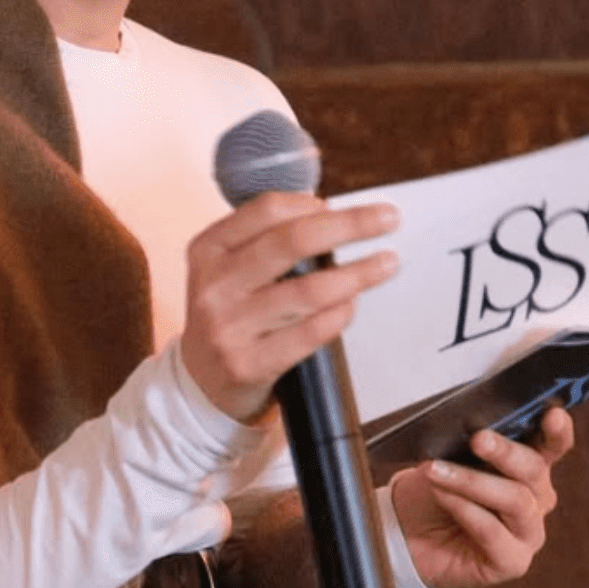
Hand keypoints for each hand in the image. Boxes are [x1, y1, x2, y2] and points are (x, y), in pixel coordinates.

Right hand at [181, 192, 398, 422]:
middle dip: (349, 225)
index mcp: (208, 250)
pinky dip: (339, 315)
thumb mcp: (227, 270)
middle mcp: (214, 285)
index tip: (339, 206)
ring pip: (309, 290)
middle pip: (292, 241)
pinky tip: (352, 305)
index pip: (266, 210)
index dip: (310, 203)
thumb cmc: (229, 315)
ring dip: (357, 274)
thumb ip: (266, 242)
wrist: (200, 383)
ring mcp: (229, 326)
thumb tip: (335, 217)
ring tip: (386, 263)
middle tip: (388, 219)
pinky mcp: (249, 363)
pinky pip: (310, 333)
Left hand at [389, 407, 575, 587]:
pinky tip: (442, 496)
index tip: (553, 414)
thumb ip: (468, 444)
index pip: (552, 446)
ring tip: (437, 471)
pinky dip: (464, 509)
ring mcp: (528, 532)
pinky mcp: (512, 561)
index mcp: (527, 467)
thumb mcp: (447, 458)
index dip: (557, 431)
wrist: (405, 535)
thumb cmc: (431, 492)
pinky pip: (493, 531)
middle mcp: (536, 499)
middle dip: (505, 452)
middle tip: (477, 439)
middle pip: (534, 470)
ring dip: (473, 481)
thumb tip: (473, 426)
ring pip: (516, 500)